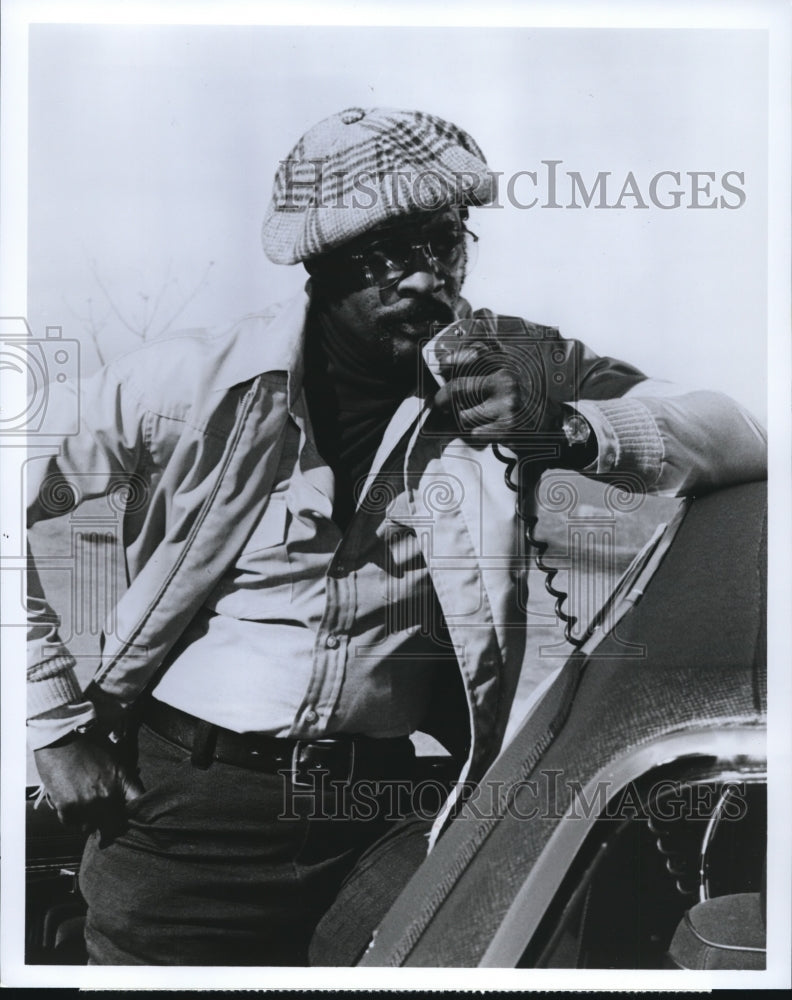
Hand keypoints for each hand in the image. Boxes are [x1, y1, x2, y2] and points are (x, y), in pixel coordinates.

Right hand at [34, 735, 143, 834]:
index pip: (139, 807)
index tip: (130, 816)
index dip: (137, 814)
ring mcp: (88, 805)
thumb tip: (129, 798)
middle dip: (112, 824)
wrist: (61, 737)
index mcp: (123, 780)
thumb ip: (124, 779)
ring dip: (89, 822)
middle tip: (106, 820)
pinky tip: (71, 803)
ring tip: (85, 808)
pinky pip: (72, 824)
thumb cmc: (89, 743)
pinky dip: (72, 817)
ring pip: (92, 828)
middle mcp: (108, 796)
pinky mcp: (68, 809)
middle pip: (116, 826)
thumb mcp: (116, 756)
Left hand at [430, 327, 561, 445]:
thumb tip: (447, 372)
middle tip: (440, 403)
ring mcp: (507, 404)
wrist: (554, 425)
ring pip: (465, 414)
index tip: (440, 365)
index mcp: (506, 366)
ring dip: (465, 420)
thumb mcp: (509, 379)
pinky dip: (478, 434)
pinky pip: (476, 432)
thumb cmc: (526, 402)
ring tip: (477, 419)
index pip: (475, 354)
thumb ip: (485, 373)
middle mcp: (506, 381)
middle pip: (459, 387)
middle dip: (443, 397)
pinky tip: (489, 431)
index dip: (453, 358)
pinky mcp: (508, 426)